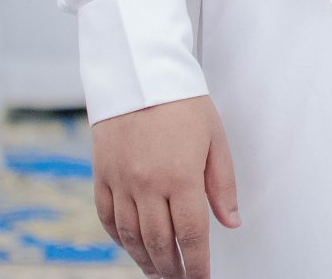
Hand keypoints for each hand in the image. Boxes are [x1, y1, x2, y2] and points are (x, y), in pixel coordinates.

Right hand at [92, 96, 239, 277]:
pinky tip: (131, 247)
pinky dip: (119, 239)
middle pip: (159, 243)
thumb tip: (230, 222)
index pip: (191, 235)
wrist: (138, 73)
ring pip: (131, 237)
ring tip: (159, 271)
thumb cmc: (182, 101)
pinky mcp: (101, 176)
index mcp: (180, 176)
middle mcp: (147, 185)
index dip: (197, 263)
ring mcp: (120, 182)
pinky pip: (107, 219)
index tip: (202, 278)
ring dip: (145, 260)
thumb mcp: (215, 138)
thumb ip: (222, 184)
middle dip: (173, 269)